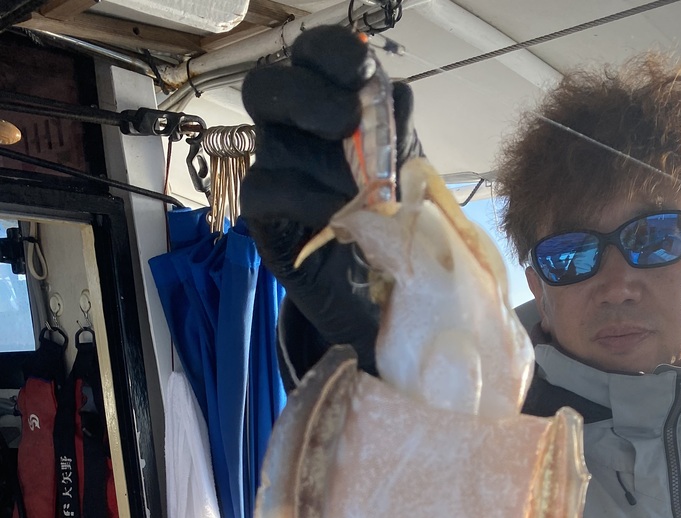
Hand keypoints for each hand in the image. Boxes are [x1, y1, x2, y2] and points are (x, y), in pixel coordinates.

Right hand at [241, 26, 419, 371]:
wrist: (374, 289)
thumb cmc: (388, 219)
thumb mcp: (406, 172)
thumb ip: (400, 132)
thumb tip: (396, 98)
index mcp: (329, 102)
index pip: (315, 55)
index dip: (333, 55)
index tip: (363, 76)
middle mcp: (292, 127)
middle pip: (269, 86)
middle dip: (311, 98)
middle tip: (346, 123)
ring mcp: (272, 168)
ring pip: (271, 139)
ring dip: (321, 163)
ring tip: (359, 195)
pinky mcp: (263, 213)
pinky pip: (265, 190)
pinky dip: (305, 201)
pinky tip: (337, 218)